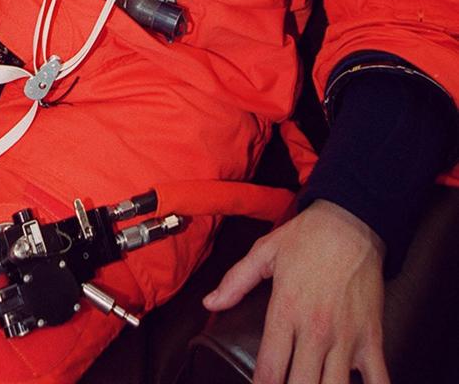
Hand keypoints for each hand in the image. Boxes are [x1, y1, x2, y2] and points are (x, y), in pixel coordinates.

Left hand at [203, 200, 388, 383]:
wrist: (352, 222)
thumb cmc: (308, 237)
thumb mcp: (264, 251)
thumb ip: (235, 281)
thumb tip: (210, 303)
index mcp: (286, 310)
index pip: (268, 370)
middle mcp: (315, 330)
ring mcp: (346, 337)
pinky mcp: (372, 338)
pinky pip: (379, 380)